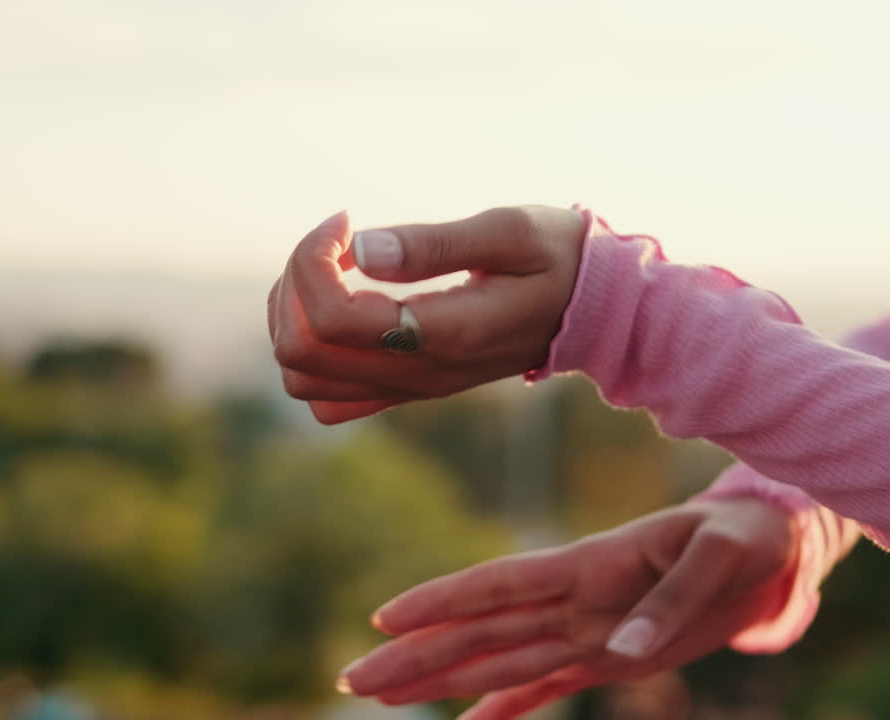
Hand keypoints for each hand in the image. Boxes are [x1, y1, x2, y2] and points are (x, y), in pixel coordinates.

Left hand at [268, 206, 587, 423]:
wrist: (595, 312)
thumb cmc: (558, 259)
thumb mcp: (509, 232)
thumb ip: (435, 243)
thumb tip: (362, 247)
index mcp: (444, 335)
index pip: (332, 319)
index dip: (312, 261)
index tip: (345, 219)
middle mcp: (420, 373)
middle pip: (302, 353)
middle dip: (295, 283)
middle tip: (335, 240)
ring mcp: (410, 388)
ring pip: (302, 378)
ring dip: (294, 316)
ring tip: (333, 268)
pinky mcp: (406, 388)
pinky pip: (327, 393)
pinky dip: (311, 348)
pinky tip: (341, 300)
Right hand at [337, 498, 799, 719]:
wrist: (771, 549)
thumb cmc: (745, 541)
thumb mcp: (722, 556)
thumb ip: (674, 599)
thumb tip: (623, 653)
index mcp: (588, 566)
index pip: (499, 586)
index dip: (442, 602)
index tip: (385, 620)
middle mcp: (572, 602)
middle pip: (478, 632)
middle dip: (415, 655)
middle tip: (353, 678)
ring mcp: (583, 630)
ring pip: (495, 660)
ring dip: (439, 678)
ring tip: (381, 694)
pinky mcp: (605, 656)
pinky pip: (542, 687)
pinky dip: (502, 707)